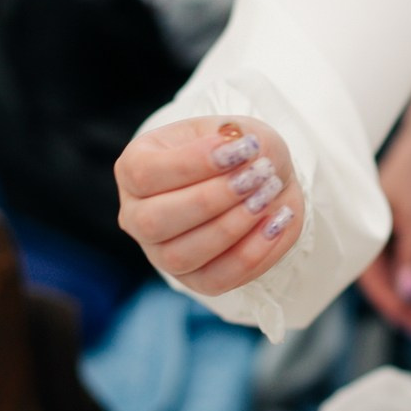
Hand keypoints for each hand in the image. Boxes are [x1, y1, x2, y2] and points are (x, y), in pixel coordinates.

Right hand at [116, 116, 302, 296]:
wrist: (261, 182)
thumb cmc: (239, 152)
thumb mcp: (238, 130)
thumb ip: (237, 138)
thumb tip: (240, 152)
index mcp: (134, 169)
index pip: (144, 173)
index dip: (193, 162)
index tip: (242, 148)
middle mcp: (137, 216)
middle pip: (154, 221)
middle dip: (212, 199)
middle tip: (258, 175)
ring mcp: (161, 253)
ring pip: (180, 256)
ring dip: (231, 226)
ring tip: (268, 195)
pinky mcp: (195, 280)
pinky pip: (216, 279)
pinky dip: (251, 254)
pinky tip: (276, 223)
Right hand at [357, 83, 410, 338]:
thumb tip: (409, 295)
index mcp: (364, 230)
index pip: (372, 281)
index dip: (392, 305)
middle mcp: (371, 230)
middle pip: (382, 280)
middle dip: (404, 304)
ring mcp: (385, 226)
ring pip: (395, 270)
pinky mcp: (400, 220)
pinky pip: (402, 257)